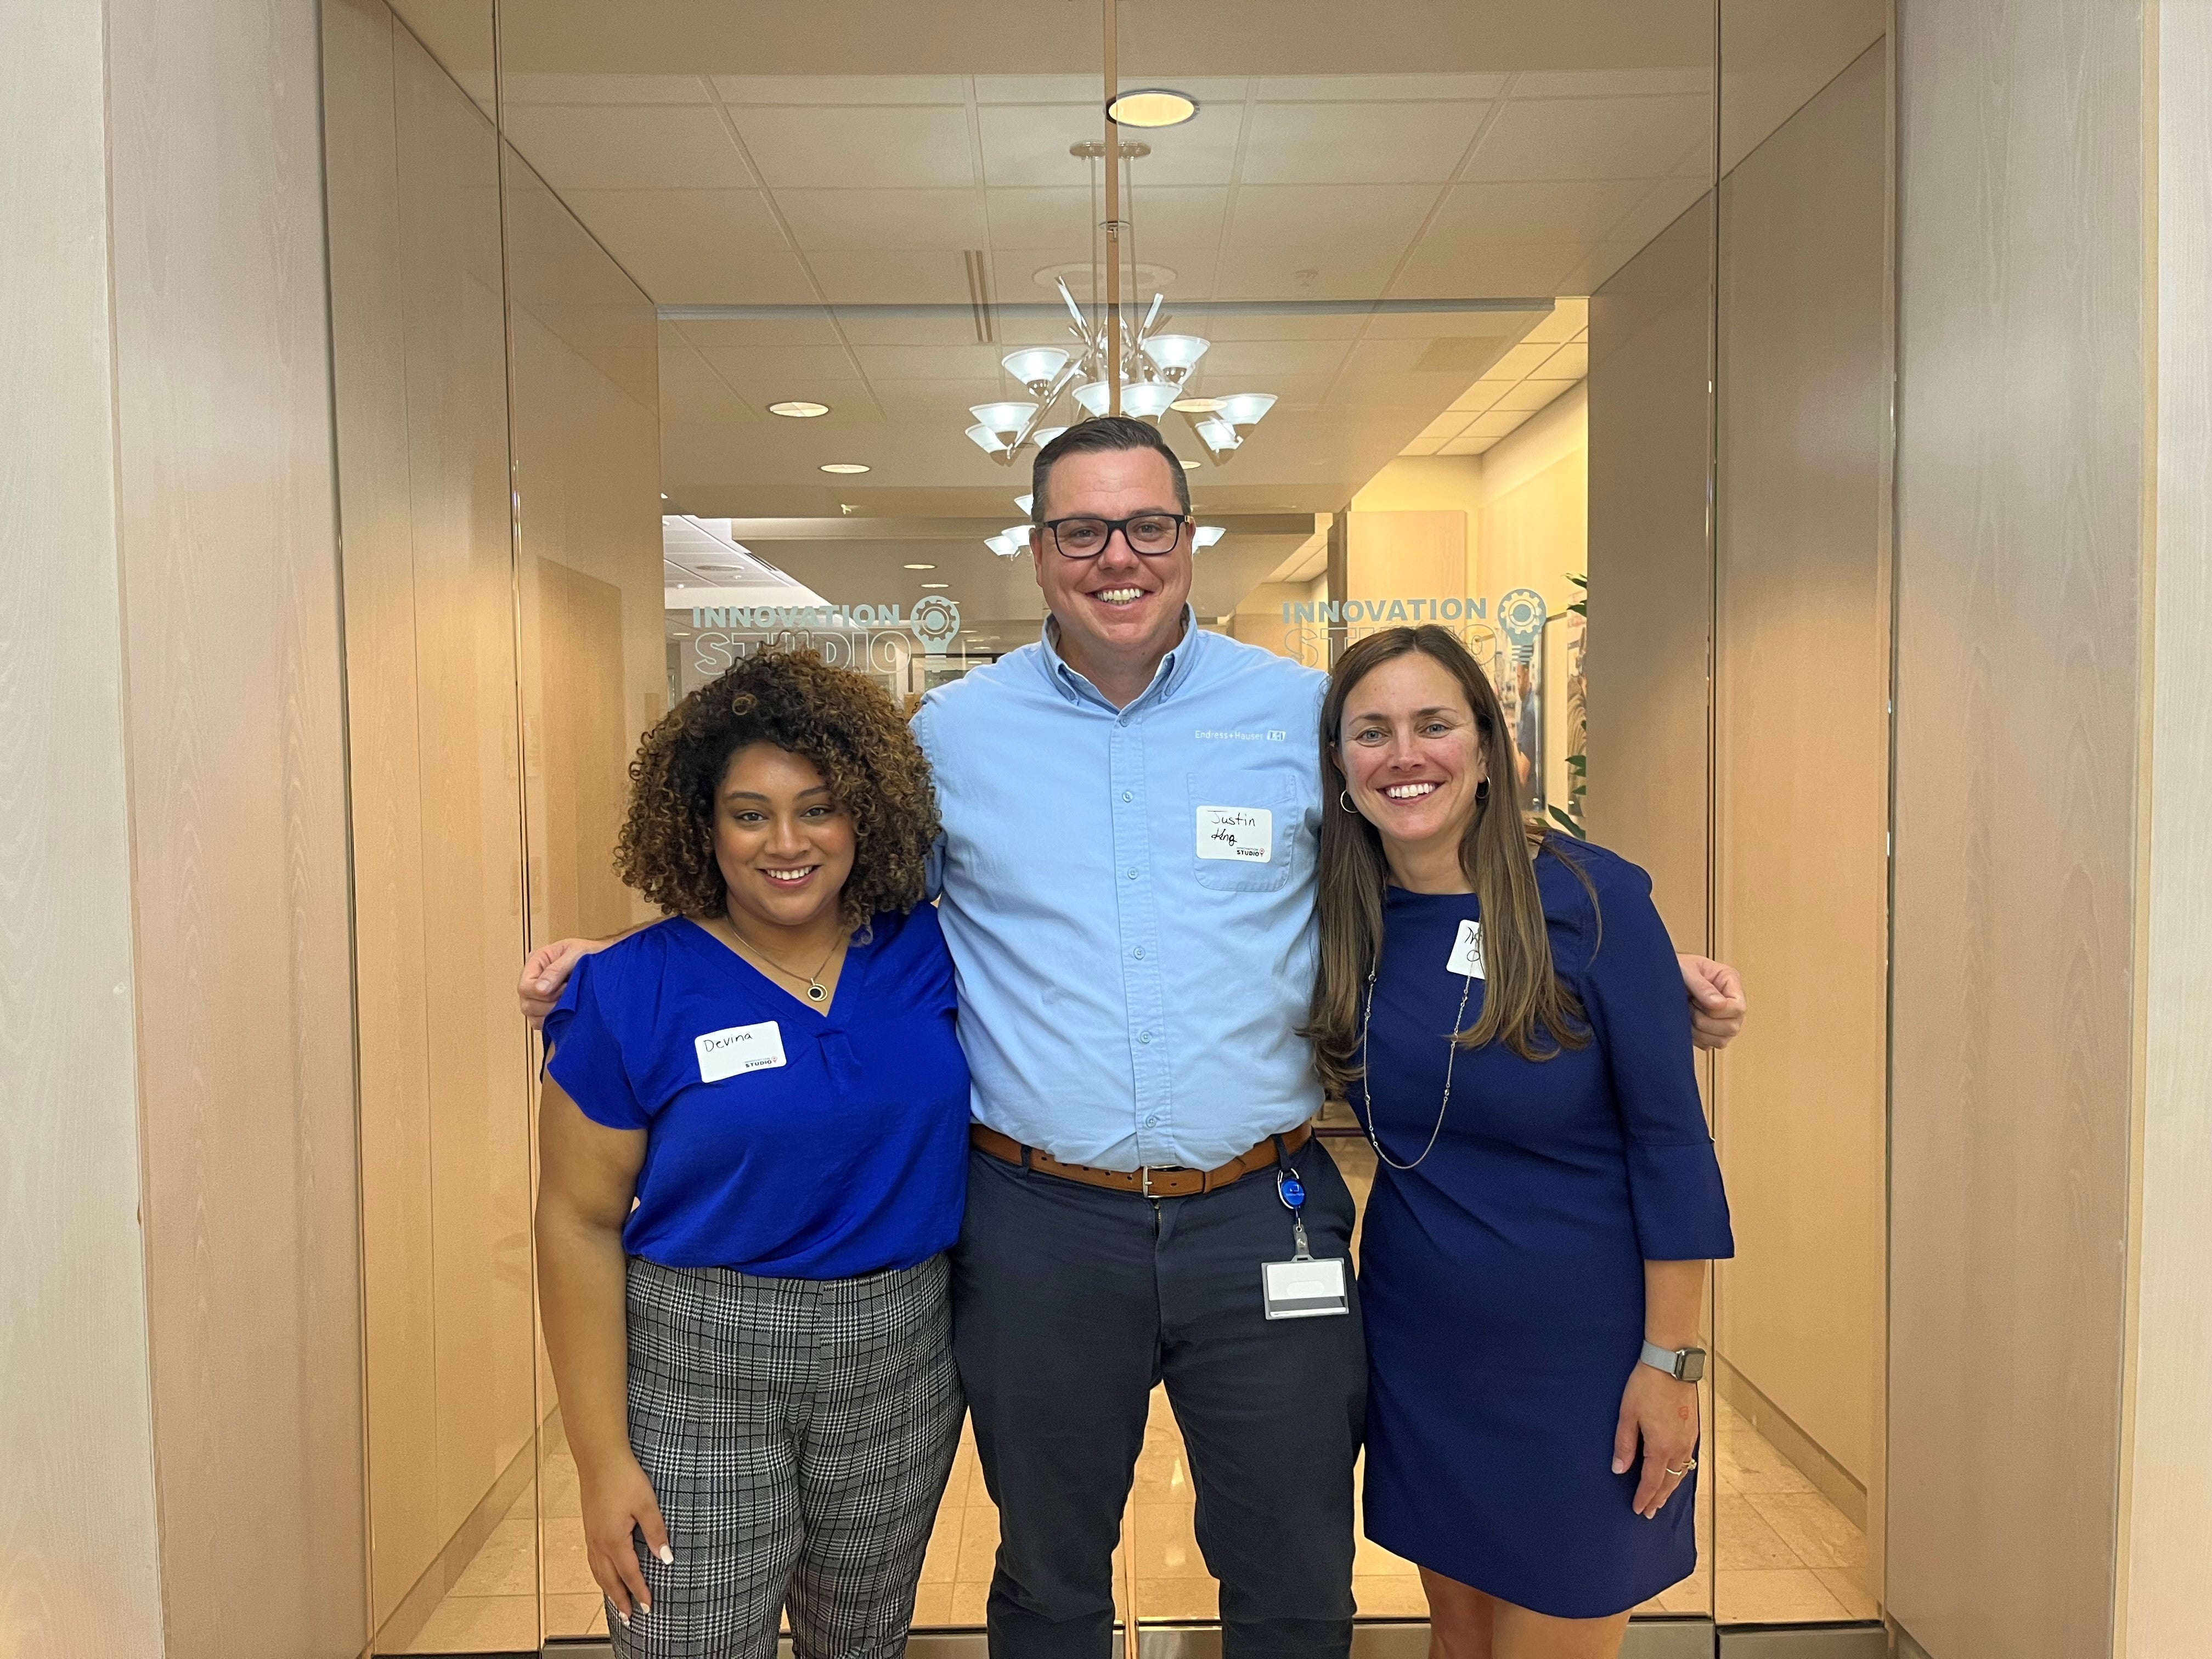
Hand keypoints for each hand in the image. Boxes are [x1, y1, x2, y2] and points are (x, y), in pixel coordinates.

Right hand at [520, 937, 607, 1029]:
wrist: (607, 961)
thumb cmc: (591, 953)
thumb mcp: (576, 953)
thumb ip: (556, 970)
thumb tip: (540, 989)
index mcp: (536, 962)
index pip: (524, 987)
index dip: (541, 993)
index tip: (564, 988)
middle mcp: (533, 980)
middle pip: (527, 1004)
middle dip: (550, 1004)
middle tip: (570, 995)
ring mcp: (539, 997)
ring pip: (533, 1016)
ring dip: (553, 1014)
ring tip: (571, 1003)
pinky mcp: (547, 1009)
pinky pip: (542, 1023)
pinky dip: (554, 1022)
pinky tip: (568, 1013)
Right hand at [578, 1453, 672, 1625]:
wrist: (599, 1458)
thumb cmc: (624, 1477)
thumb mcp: (647, 1503)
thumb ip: (656, 1531)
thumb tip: (665, 1558)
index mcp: (614, 1539)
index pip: (630, 1574)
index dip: (640, 1591)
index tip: (649, 1607)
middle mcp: (599, 1542)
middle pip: (610, 1579)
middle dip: (620, 1599)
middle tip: (630, 1617)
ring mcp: (591, 1535)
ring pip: (598, 1571)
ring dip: (608, 1589)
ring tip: (617, 1603)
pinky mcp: (589, 1527)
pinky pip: (593, 1560)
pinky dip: (600, 1574)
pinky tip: (604, 1574)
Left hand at [1614, 1360, 1700, 1518]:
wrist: (1671, 1364)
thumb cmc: (1646, 1386)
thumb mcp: (1627, 1415)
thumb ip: (1625, 1445)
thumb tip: (1619, 1469)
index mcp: (1660, 1447)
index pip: (1651, 1481)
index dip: (1644, 1497)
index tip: (1638, 1510)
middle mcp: (1678, 1448)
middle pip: (1668, 1482)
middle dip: (1658, 1499)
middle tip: (1650, 1512)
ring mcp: (1688, 1440)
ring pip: (1680, 1473)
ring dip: (1670, 1488)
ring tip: (1661, 1499)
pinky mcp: (1693, 1431)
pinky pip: (1687, 1460)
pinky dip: (1679, 1473)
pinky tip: (1675, 1474)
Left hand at [1677, 955, 1745, 1050]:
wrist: (1659, 978)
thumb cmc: (1675, 967)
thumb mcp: (1686, 970)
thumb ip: (1702, 986)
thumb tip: (1719, 1004)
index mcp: (1729, 981)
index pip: (1738, 1007)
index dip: (1718, 1010)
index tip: (1696, 1001)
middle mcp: (1730, 1001)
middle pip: (1732, 1027)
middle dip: (1705, 1020)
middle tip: (1689, 1005)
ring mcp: (1723, 1019)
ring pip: (1722, 1040)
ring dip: (1699, 1030)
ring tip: (1686, 1013)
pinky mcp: (1712, 1032)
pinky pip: (1709, 1045)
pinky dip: (1694, 1037)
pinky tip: (1685, 1023)